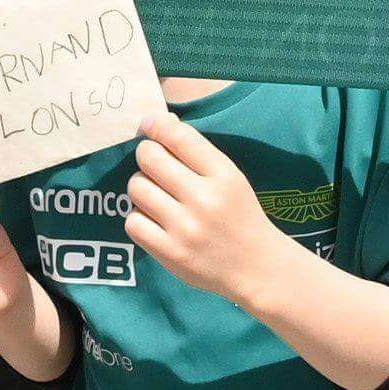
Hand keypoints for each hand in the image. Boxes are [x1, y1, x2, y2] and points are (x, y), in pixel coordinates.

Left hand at [124, 105, 287, 306]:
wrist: (255, 266)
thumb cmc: (240, 216)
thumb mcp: (231, 178)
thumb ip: (198, 153)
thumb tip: (160, 123)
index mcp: (224, 175)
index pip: (180, 137)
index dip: (157, 125)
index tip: (148, 124)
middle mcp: (204, 199)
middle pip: (150, 158)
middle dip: (146, 154)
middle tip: (153, 162)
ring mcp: (185, 228)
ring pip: (137, 188)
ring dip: (141, 186)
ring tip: (155, 193)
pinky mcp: (170, 253)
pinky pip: (133, 222)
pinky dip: (139, 217)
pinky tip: (153, 219)